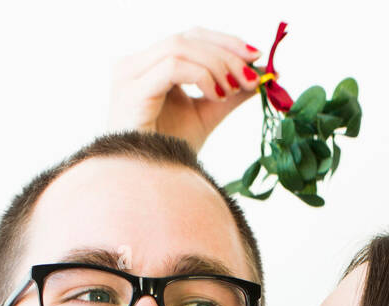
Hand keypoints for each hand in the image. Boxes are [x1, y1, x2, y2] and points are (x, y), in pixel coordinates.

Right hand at [108, 27, 261, 151]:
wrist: (150, 186)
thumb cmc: (170, 154)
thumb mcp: (206, 116)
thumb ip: (229, 93)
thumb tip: (259, 76)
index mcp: (150, 66)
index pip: (191, 37)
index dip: (225, 42)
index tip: (256, 57)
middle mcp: (135, 65)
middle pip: (188, 38)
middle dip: (227, 53)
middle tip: (252, 77)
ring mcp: (129, 75)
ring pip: (181, 47)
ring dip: (216, 65)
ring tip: (232, 90)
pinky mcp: (132, 91)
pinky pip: (172, 67)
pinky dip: (201, 76)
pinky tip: (216, 96)